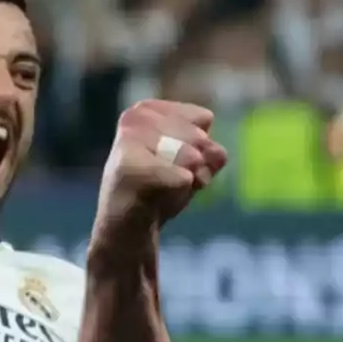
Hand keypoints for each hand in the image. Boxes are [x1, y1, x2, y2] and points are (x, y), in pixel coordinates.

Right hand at [92, 99, 228, 253]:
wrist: (126, 232)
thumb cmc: (158, 193)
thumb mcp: (192, 165)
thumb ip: (211, 152)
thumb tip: (216, 153)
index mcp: (147, 109)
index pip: (204, 119)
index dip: (201, 148)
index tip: (176, 165)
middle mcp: (135, 117)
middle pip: (201, 138)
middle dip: (198, 166)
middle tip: (171, 184)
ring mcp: (130, 140)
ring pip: (193, 157)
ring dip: (188, 182)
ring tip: (162, 191)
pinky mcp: (131, 166)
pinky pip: (183, 178)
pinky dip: (178, 196)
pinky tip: (155, 201)